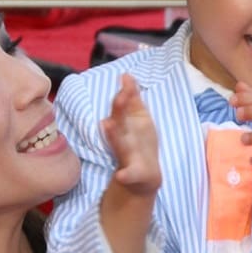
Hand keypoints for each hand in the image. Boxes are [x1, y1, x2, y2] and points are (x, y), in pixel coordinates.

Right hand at [101, 74, 160, 196]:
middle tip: (120, 95)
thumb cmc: (139, 144)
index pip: (122, 106)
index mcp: (124, 125)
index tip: (127, 77)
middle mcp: (121, 138)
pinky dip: (125, 175)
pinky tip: (121, 176)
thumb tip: (126, 75)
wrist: (143, 177)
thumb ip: (132, 99)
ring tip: (107, 124)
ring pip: (118, 143)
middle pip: (118, 121)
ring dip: (113, 135)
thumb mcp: (138, 119)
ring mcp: (126, 155)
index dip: (125, 93)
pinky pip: (128, 174)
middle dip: (119, 109)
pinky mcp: (133, 173)